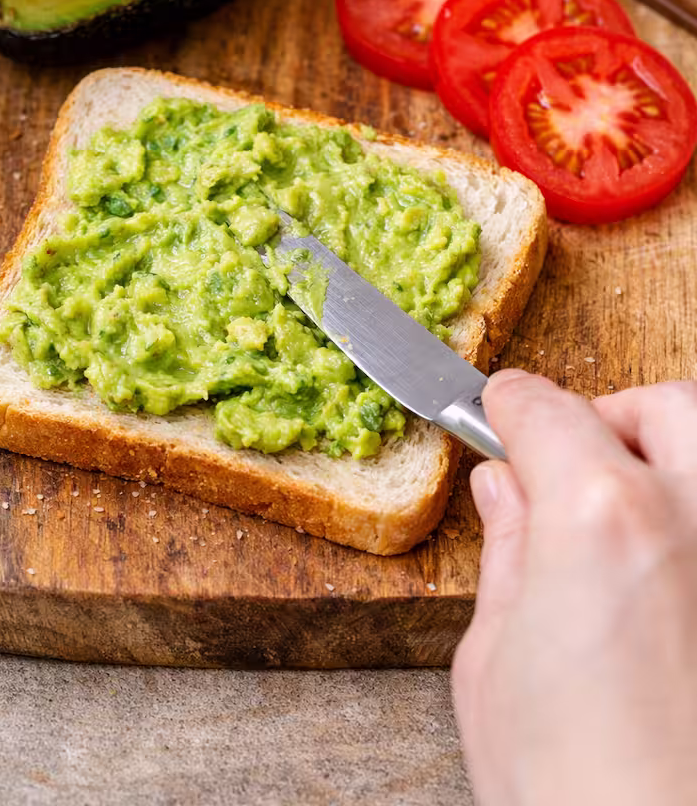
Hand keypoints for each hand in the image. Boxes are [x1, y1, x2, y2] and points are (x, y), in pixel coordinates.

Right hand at [453, 369, 696, 805]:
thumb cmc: (573, 799)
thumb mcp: (495, 672)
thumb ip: (508, 557)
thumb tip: (507, 493)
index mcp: (601, 518)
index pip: (547, 409)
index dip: (511, 406)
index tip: (502, 413)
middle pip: (663, 408)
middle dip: (611, 420)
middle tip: (574, 468)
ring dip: (677, 462)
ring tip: (640, 517)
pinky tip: (676, 581)